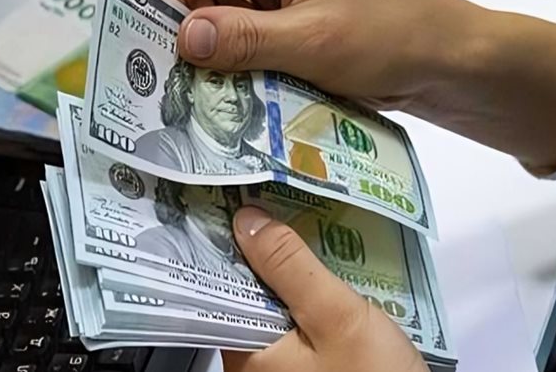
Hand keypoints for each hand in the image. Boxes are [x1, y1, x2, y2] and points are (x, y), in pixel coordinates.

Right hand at [160, 0, 555, 172]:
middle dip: (194, 24)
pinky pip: (243, 33)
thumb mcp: (315, 40)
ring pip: (220, 10)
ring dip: (215, 48)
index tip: (170, 41)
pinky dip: (235, 60)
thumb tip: (182, 40)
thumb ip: (245, 39)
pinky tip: (235, 88)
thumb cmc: (396, 35)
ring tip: (211, 88)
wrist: (449, 63)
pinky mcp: (287, 17)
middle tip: (183, 76)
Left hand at [224, 206, 427, 371]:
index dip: (226, 240)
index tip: (234, 200)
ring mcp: (280, 365)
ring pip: (271, 302)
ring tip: (297, 222)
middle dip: (261, 249)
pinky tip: (320, 266)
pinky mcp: (305, 365)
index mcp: (245, 352)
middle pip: (245, 290)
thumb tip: (247, 221)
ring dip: (286, 268)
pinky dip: (304, 290)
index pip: (218, 284)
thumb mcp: (337, 317)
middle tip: (274, 201)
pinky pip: (294, 318)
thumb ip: (290, 268)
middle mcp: (254, 361)